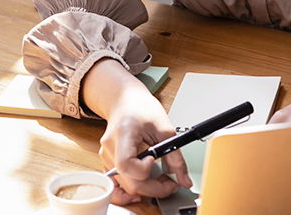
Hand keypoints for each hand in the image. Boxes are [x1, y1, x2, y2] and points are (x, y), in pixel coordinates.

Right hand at [82, 58, 193, 204]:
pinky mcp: (108, 162)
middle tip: (170, 183)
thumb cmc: (141, 108)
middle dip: (154, 188)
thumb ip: (175, 156)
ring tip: (160, 180)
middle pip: (128, 182)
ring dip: (146, 189)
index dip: (143, 168)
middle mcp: (109, 148)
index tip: (154, 160)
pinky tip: (145, 185)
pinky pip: (117, 184)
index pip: (126, 163)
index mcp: (122, 134)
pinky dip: (133, 189)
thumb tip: (184, 179)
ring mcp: (106, 157)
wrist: (125, 100)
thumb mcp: (164, 129)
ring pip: (124, 187)